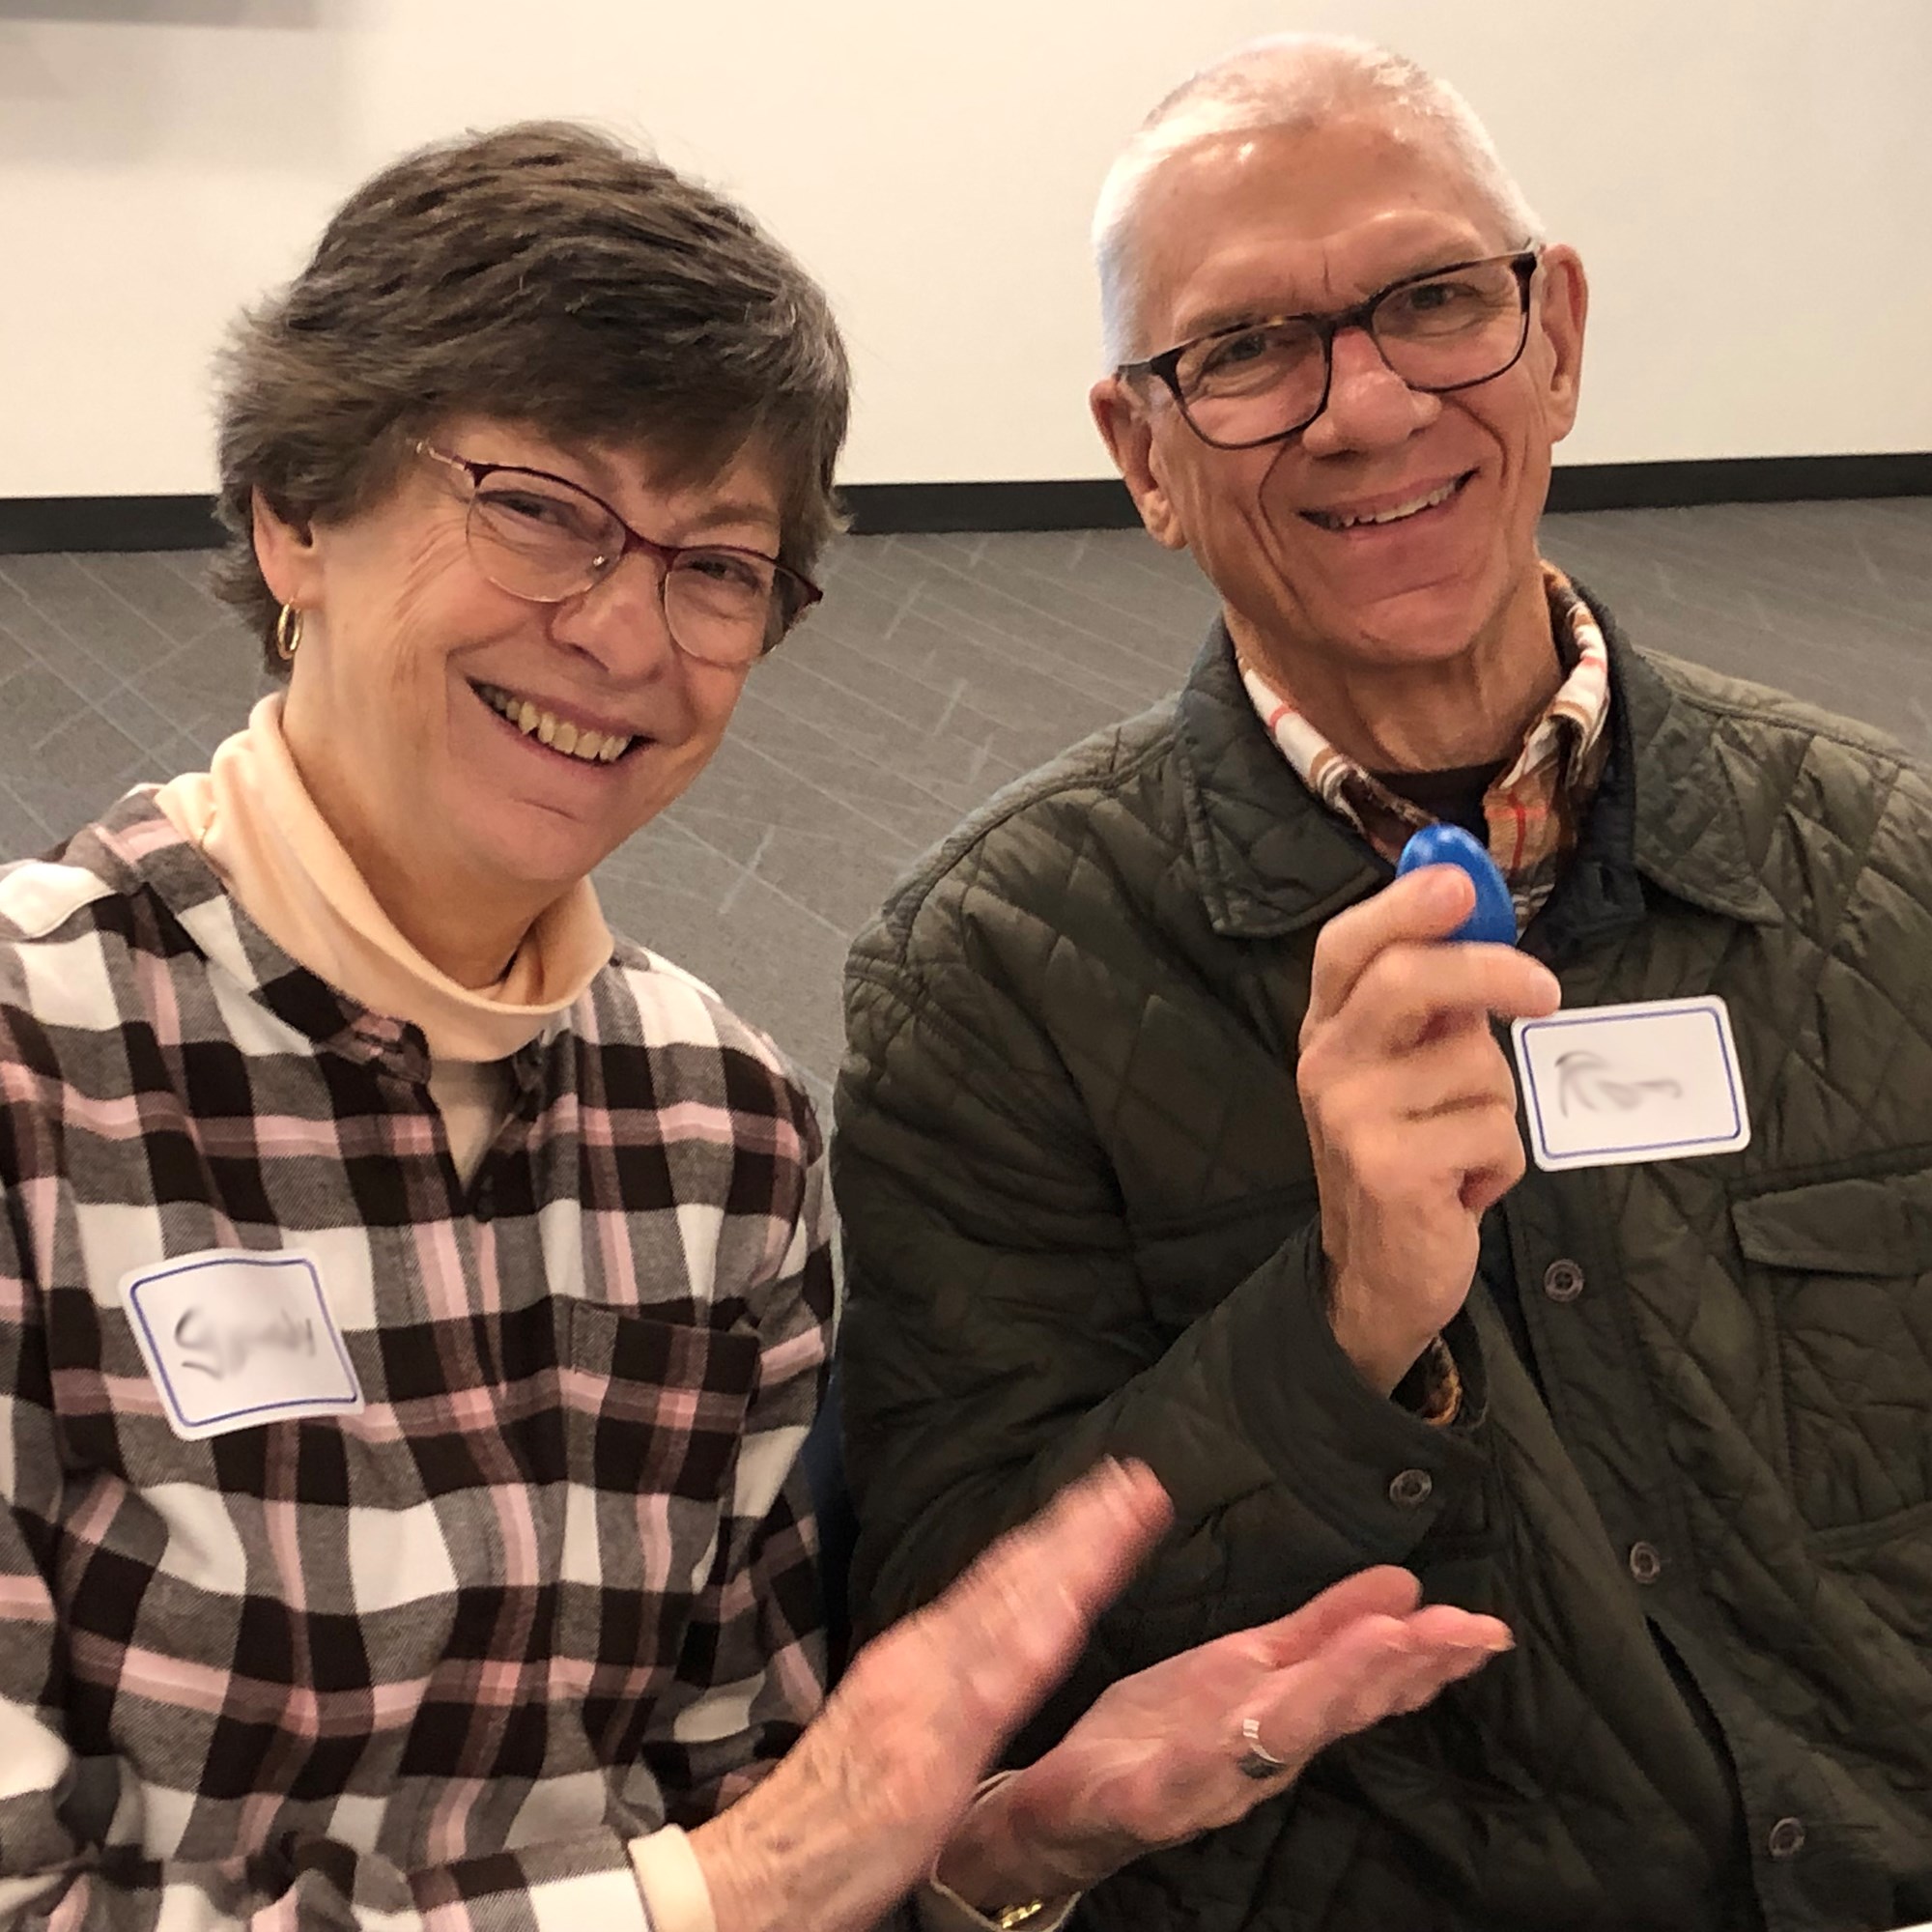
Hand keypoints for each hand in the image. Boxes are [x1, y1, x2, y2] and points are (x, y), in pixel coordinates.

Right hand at [689, 1459, 1172, 1931]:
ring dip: (1078, 1553)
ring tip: (1130, 1510)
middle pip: (1013, 1575)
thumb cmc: (831, 1805)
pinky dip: (1037, 1634)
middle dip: (1080, 1524)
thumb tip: (973, 1643)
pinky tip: (1078, 1602)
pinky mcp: (930, 1751)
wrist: (766, 1866)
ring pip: (1016, 1607)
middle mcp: (921, 1656)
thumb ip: (933, 1678)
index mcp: (916, 1651)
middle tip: (1137, 1477)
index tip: (1102, 1495)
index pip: (996, 1578)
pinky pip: (994, 1685)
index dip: (1052, 1533)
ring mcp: (926, 1696)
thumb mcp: (887, 1717)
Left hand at [936, 1566, 1510, 1904]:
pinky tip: (1258, 1713)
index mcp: (1283, 1711)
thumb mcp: (1243, 1667)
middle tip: (1463, 1631)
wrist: (1060, 1806)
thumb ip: (1319, 1630)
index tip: (1481, 1626)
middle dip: (1404, 1669)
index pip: (1366, 1679)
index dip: (1426, 1656)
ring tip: (1391, 1644)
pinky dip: (1233, 1743)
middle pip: (1341, 1707)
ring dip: (1339, 1691)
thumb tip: (1401, 1583)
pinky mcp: (1149, 1799)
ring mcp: (1211, 1780)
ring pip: (1284, 1735)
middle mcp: (1262, 1753)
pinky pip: (1195, 1771)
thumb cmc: (1158, 1736)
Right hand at [1298, 864, 1559, 1393]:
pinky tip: (1466, 1184)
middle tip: (1546, 994)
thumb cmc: (1408, 1151)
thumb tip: (1476, 902)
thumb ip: (1436, 998)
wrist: (1376, 1271)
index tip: (1460, 881)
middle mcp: (1328, 1062)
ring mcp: (1351, 1116)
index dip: (1404, 904)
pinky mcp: (1389, 1169)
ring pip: (1477, 1067)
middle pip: (1409, 980)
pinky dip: (1501, 1161)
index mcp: (1332, 1026)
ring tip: (1466, 1141)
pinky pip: (1493, 1131)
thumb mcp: (1410, 1067)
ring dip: (1499, 1105)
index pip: (1349, 945)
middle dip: (1490, 972)